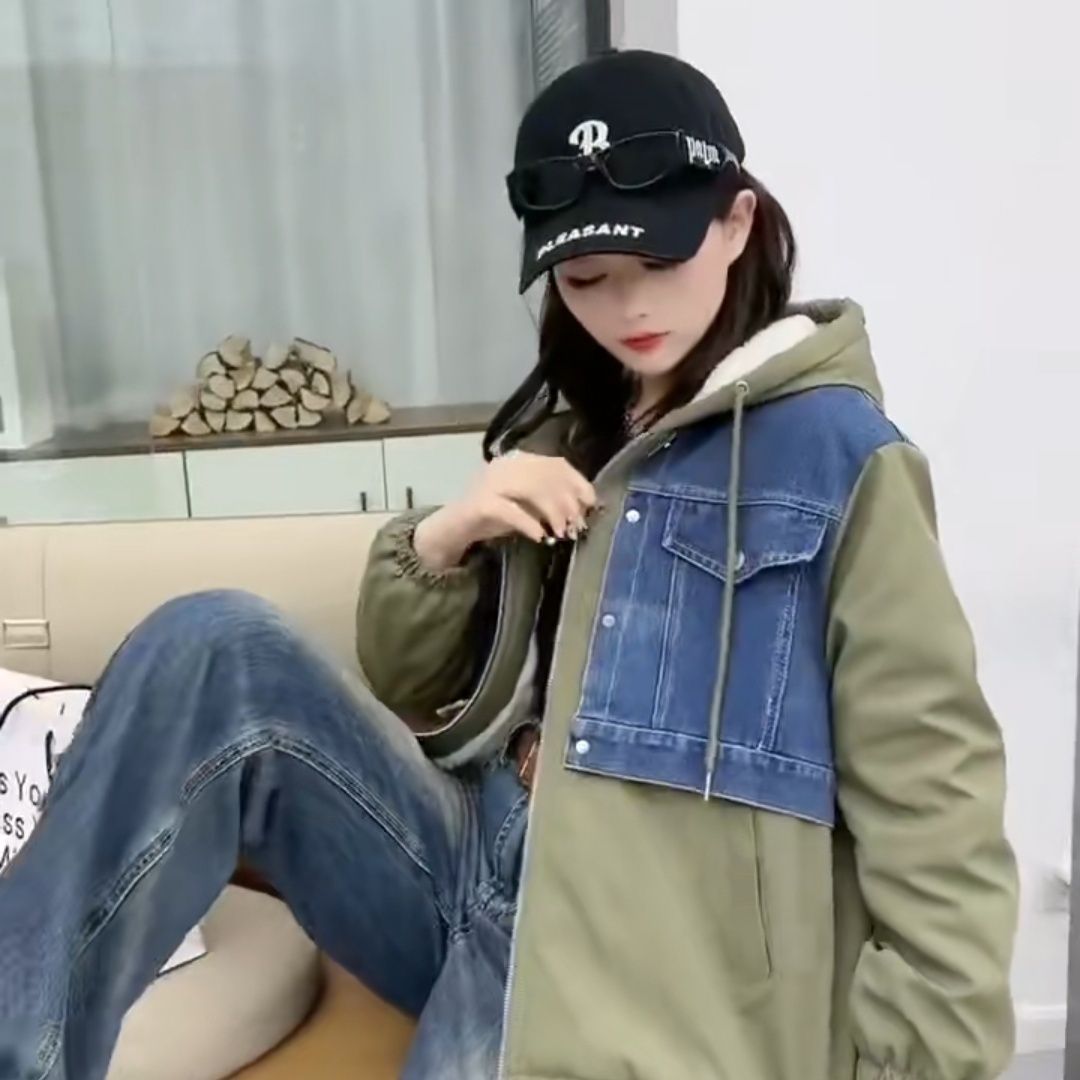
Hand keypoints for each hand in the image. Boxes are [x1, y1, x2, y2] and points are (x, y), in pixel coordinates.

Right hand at [414, 452, 596, 570]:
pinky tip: (540, 537)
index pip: (556, 463)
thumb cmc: (493, 516)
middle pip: (547, 476)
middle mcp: (505, 465)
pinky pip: (512, 511)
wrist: (453, 527)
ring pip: (532, 489)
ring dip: (552, 513)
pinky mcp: (481, 503)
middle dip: (568, 502)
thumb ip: (550, 500)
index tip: (591, 503)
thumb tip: (583, 507)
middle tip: (577, 526)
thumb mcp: (527, 504)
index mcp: (519, 460)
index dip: (577, 483)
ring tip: (561, 533)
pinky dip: (530, 524)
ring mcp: (491, 482)